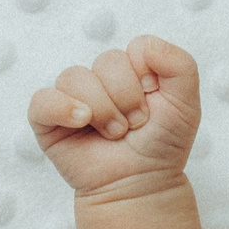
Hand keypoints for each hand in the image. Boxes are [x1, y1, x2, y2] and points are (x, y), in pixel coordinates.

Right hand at [26, 34, 202, 201]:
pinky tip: (82, 120)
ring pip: (75, 77)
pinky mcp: (48, 120)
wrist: (142, 183)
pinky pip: (43, 100)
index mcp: (133, 69)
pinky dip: (62, 107)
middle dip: (128, 97)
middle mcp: (101, 79)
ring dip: (102, 108)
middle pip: (107, 61)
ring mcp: (73, 97)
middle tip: (136, 125)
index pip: (136, 48)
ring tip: (115, 134)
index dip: (147, 75)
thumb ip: (180, 64)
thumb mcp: (186, 103)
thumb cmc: (163, 144)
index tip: (154, 101)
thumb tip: (145, 45)